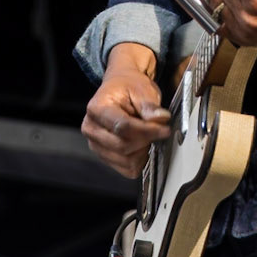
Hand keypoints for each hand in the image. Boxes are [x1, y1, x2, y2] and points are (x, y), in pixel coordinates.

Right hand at [81, 42, 171, 178]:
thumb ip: (149, 106)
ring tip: (148, 135)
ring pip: (126, 161)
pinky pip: (127, 169)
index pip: (122, 127)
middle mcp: (91, 129)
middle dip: (146, 140)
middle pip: (123, 146)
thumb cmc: (128, 87)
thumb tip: (161, 119)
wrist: (120, 89)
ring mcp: (96, 145)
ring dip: (143, 151)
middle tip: (160, 130)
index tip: (165, 129)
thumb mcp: (141, 89)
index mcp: (96, 108)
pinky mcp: (105, 156)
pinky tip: (142, 145)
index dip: (147, 130)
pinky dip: (140, 160)